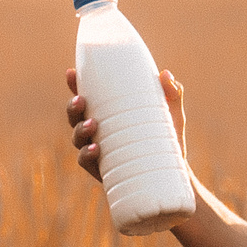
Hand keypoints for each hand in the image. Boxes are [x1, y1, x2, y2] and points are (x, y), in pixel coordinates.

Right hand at [66, 67, 187, 183]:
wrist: (176, 173)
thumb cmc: (168, 137)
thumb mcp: (172, 113)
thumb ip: (172, 93)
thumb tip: (166, 75)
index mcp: (107, 114)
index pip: (86, 96)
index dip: (74, 85)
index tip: (71, 73)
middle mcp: (98, 131)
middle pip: (75, 117)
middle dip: (72, 107)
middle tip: (82, 101)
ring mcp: (98, 151)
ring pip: (77, 139)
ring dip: (80, 130)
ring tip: (92, 125)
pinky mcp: (103, 170)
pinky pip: (87, 163)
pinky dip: (87, 155)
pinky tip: (95, 149)